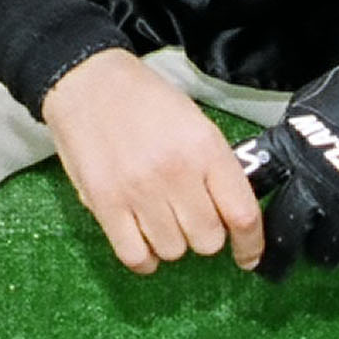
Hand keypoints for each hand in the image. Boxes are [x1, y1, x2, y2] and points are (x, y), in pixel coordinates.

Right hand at [43, 48, 264, 275]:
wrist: (87, 80)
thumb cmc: (143, 100)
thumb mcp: (194, 121)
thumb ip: (215, 166)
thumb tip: (231, 212)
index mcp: (205, 147)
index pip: (243, 214)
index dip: (251, 245)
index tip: (248, 255)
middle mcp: (175, 171)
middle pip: (208, 240)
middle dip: (204, 233)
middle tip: (189, 214)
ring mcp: (138, 190)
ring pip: (174, 251)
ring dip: (172, 241)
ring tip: (160, 217)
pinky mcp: (105, 203)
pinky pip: (135, 256)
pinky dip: (144, 258)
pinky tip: (143, 240)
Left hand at [246, 12, 338, 279]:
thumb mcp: (307, 111)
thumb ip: (286, 145)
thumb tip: (265, 172)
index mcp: (293, 149)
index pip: (255, 188)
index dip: (240, 214)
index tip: (237, 233)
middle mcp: (320, 179)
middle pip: (286, 232)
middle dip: (275, 257)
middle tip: (271, 268)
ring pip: (325, 250)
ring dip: (320, 254)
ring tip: (321, 250)